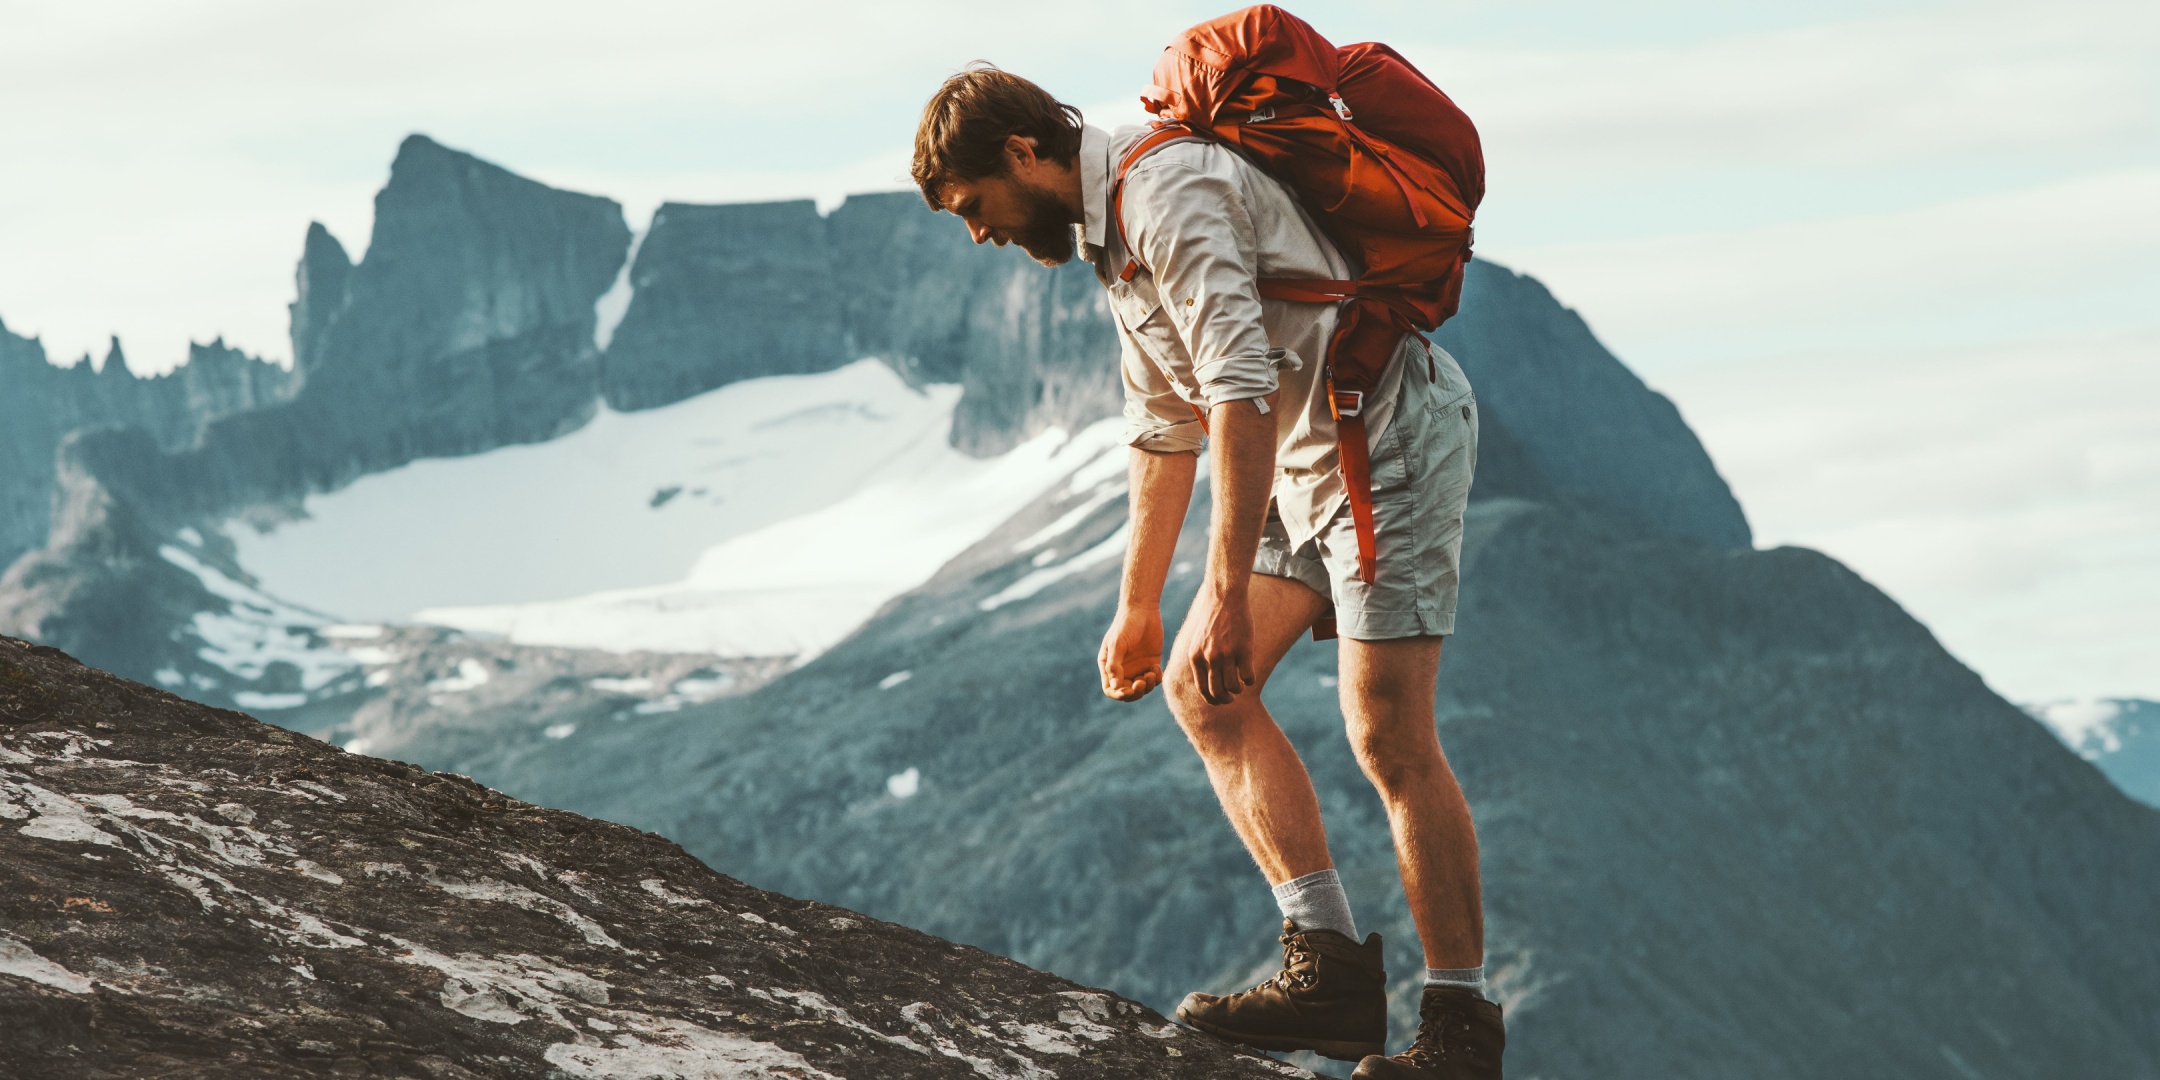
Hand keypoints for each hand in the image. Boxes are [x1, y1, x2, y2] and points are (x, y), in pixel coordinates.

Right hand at [1099, 606, 1164, 701]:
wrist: (1143, 610)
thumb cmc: (1126, 625)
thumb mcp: (1117, 644)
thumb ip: (1115, 665)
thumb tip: (1115, 686)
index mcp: (1110, 665)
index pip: (1111, 689)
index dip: (1118, 694)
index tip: (1128, 690)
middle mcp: (1123, 669)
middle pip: (1127, 692)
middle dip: (1135, 693)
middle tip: (1142, 683)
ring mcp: (1137, 667)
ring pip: (1142, 689)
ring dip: (1147, 686)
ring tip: (1151, 673)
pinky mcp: (1151, 663)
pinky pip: (1154, 679)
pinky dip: (1157, 678)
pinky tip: (1156, 667)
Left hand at [1183, 582, 1255, 705]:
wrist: (1224, 597)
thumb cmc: (1213, 618)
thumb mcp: (1198, 640)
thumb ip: (1200, 659)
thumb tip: (1206, 681)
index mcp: (1196, 657)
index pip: (1202, 689)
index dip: (1212, 700)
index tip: (1220, 700)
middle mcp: (1209, 658)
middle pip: (1217, 692)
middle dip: (1226, 699)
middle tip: (1232, 697)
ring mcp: (1226, 654)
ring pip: (1233, 687)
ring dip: (1238, 690)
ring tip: (1241, 684)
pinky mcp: (1244, 649)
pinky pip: (1248, 676)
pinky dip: (1250, 680)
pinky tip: (1250, 675)